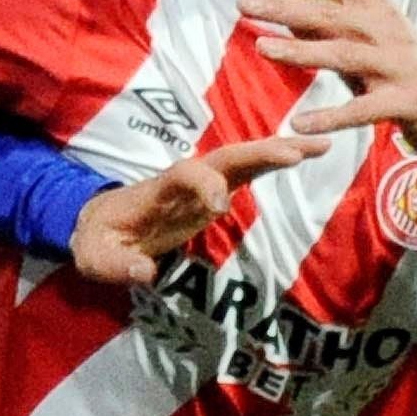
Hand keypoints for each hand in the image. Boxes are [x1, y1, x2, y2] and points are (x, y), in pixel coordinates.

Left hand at [69, 131, 319, 287]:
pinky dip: (275, 163)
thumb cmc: (97, 241)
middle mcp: (183, 181)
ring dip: (278, 151)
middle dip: (259, 153)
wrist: (98, 224)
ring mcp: (200, 184)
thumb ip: (116, 265)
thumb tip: (144, 271)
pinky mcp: (213, 192)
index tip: (221, 204)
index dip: (203, 185)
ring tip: (321, 144)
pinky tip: (307, 154)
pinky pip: (247, 173)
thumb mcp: (95, 258)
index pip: (182, 176)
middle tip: (298, 151)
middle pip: (223, 158)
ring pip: (241, 160)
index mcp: (156, 192)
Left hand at [237, 0, 416, 150]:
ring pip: (343, 55)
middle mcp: (390, 31)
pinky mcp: (410, 102)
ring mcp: (401, 66)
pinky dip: (331, 116)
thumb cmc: (412, 81)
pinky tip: (299, 123)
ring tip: (262, 49)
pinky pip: (363, 109)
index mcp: (381, 11)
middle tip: (243, 4)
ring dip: (301, 52)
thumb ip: (335, 35)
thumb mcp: (373, 50)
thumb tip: (287, 18)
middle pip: (331, 14)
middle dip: (286, 7)